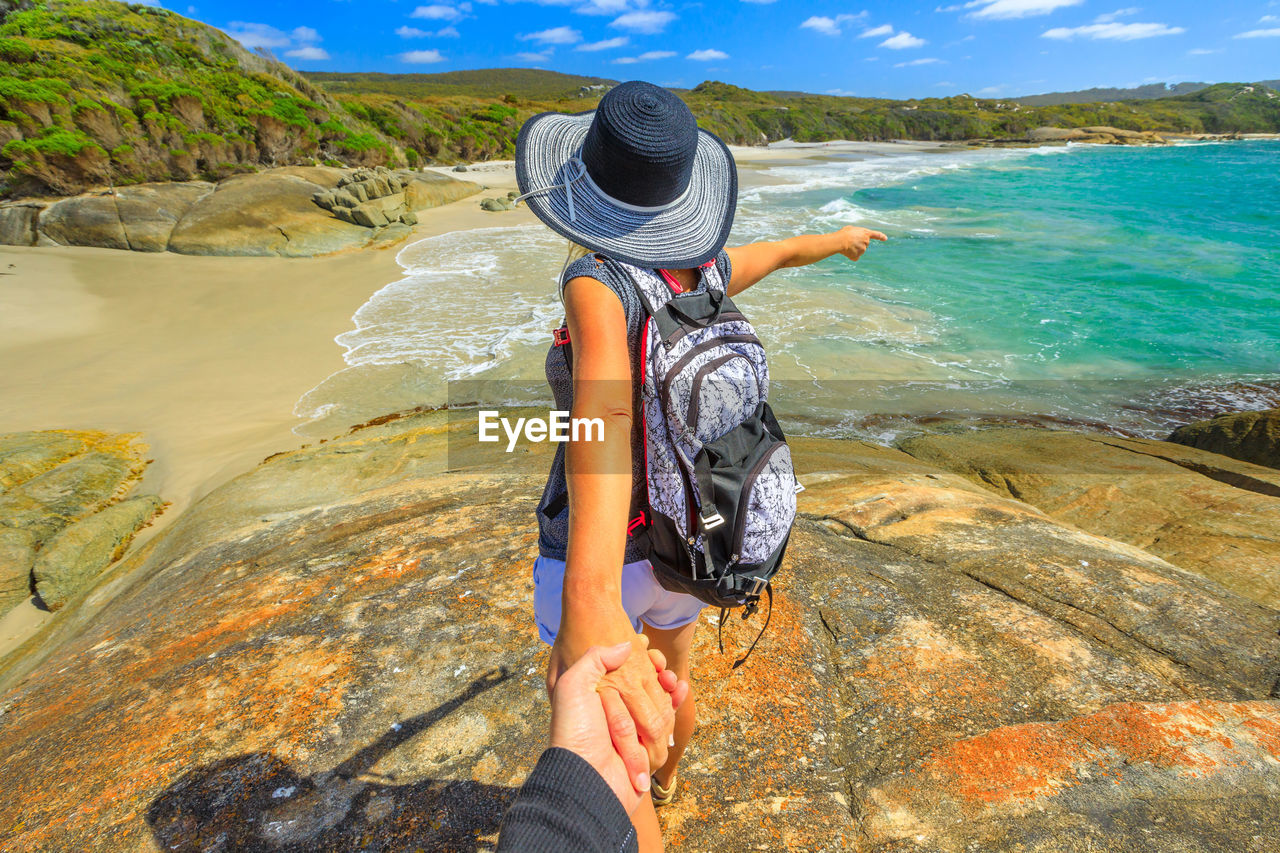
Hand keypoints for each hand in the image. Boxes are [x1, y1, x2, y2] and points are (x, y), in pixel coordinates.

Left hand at [548, 642, 687, 813]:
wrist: (586, 776)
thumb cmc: (574, 730)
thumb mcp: (571, 686)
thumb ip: (594, 659)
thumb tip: (626, 646)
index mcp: (596, 697)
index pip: (621, 669)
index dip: (636, 656)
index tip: (643, 645)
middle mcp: (615, 712)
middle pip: (644, 684)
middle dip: (653, 673)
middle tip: (658, 663)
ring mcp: (634, 729)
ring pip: (658, 700)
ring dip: (664, 690)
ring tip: (668, 678)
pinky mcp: (650, 744)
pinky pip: (668, 719)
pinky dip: (675, 704)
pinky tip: (679, 689)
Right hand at [835, 225, 886, 260]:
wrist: (840, 241)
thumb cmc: (844, 233)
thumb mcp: (851, 229)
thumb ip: (856, 233)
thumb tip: (854, 239)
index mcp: (866, 233)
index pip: (876, 235)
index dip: (881, 236)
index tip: (885, 238)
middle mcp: (866, 242)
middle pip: (864, 244)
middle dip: (858, 244)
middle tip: (849, 241)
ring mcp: (863, 249)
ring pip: (859, 251)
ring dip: (854, 250)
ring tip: (847, 246)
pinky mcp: (858, 255)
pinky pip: (855, 257)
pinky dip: (851, 256)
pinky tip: (847, 252)